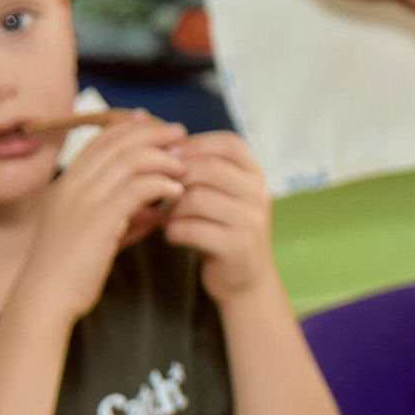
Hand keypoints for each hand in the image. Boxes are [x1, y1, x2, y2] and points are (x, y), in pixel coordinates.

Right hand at [8, 114, 188, 325]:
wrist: (46, 297)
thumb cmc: (71, 272)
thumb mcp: (97, 236)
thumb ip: (123, 220)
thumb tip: (155, 213)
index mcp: (67, 184)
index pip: (99, 141)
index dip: (128, 127)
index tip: (153, 122)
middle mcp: (72, 185)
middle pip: (116, 143)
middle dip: (151, 133)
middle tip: (180, 133)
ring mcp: (83, 200)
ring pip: (129, 160)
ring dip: (161, 158)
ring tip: (184, 166)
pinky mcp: (98, 219)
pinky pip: (136, 189)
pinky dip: (160, 185)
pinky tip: (177, 192)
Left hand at [160, 131, 276, 307]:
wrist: (245, 279)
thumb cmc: (222, 227)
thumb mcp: (222, 191)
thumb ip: (200, 166)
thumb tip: (156, 136)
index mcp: (255, 175)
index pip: (228, 144)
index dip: (194, 145)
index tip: (169, 156)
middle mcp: (258, 195)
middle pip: (207, 169)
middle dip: (175, 178)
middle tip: (159, 192)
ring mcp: (251, 222)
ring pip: (196, 199)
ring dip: (170, 208)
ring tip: (165, 216)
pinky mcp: (237, 248)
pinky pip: (191, 229)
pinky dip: (172, 231)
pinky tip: (172, 235)